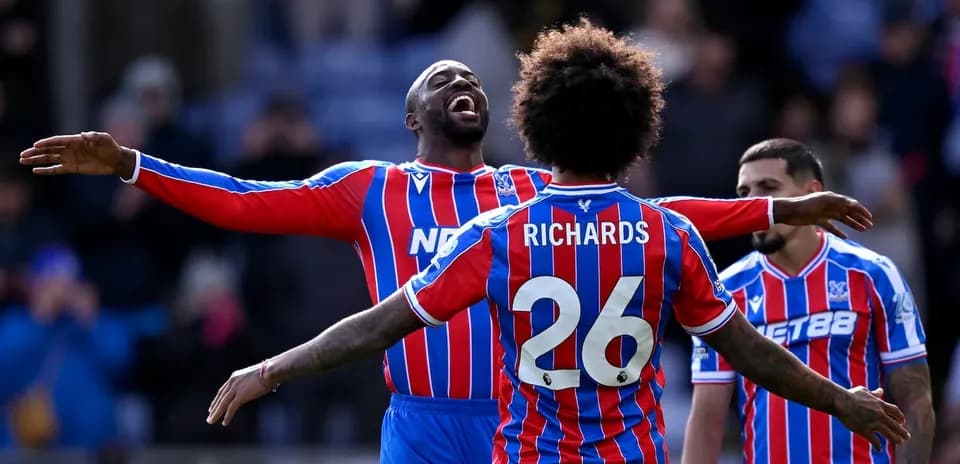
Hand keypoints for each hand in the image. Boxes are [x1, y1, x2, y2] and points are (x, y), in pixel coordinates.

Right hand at [20, 132, 136, 177]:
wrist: (116, 160)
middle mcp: (69, 149)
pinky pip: (56, 169)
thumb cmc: (111, 147)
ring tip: (23, 161)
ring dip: (36, 160)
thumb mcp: (105, 139)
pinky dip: (46, 170)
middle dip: (35, 152)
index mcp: (75, 140)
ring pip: (49, 159)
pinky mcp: (72, 168)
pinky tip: (36, 171)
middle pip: (49, 150)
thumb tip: (84, 135)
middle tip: (23, 155)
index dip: (46, 143)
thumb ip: (94, 136)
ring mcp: (69, 158)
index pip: (57, 141)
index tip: (36, 145)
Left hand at [206, 362, 273, 426]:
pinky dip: (227, 416)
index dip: (217, 400)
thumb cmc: (267, 372)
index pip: (222, 390)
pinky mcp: (241, 396)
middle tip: (209, 417)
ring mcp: (236, 389)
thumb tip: (253, 386)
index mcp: (234, 377)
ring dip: (216, 414)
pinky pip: (231, 408)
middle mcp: (232, 382)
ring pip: (223, 404)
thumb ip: (249, 382)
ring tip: (211, 421)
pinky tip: (224, 423)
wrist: (269, 371)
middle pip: (220, 398)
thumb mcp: (252, 377)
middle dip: (214, 408)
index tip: (212, 407)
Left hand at [774, 191, 873, 238]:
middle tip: (869, 226)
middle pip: (848, 212)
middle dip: (860, 218)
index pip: (851, 204)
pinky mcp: (818, 220)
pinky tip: (845, 237)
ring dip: (853, 224)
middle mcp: (830, 205)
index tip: (870, 217)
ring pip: (842, 219)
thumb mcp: (822, 201)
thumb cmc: (804, 204)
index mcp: (832, 198)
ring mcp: (824, 213)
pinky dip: (838, 231)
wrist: (788, 211)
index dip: (861, 210)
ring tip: (863, 230)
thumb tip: (853, 203)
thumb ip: (837, 201)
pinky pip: (831, 227)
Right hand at [836, 387, 910, 449]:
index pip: (896, 412)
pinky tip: (878, 449)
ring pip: (889, 434)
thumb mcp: (864, 392)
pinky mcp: (865, 430)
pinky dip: (878, 446)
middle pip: (896, 425)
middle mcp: (879, 414)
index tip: (902, 422)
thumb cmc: (850, 395)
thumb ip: (874, 393)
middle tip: (906, 436)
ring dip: (895, 439)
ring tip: (898, 442)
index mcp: (880, 404)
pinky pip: (875, 441)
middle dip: (902, 432)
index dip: (900, 418)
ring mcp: (873, 423)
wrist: (839, 401)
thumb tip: (881, 391)